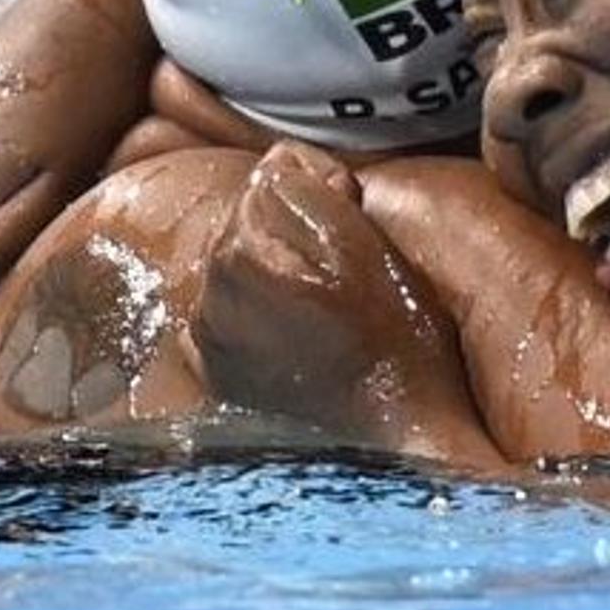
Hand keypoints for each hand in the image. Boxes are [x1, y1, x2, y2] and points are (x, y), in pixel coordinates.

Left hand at [196, 145, 491, 460]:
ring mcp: (210, 338)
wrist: (393, 446)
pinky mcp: (215, 373)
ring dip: (277, 273)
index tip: (360, 224)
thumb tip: (279, 162)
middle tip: (348, 278)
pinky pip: (231, 313)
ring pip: (242, 264)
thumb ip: (313, 189)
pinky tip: (301, 342)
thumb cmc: (400, 352)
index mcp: (245, 252)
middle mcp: (212, 293)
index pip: (276, 173)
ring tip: (328, 315)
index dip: (328, 191)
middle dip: (294, 231)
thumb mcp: (371, 251)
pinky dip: (260, 316)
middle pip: (252, 218)